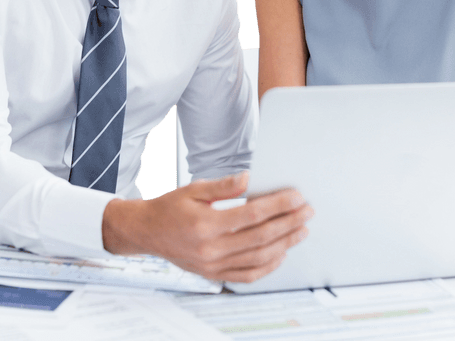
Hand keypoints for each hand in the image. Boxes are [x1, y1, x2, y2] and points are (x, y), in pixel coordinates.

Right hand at [102, 171, 312, 282]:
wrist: (147, 232)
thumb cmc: (170, 208)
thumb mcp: (194, 189)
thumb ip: (223, 186)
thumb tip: (249, 179)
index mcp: (206, 223)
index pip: (252, 214)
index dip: (279, 205)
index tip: (297, 197)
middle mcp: (211, 247)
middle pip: (261, 237)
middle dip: (289, 223)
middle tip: (307, 212)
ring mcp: (213, 264)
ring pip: (259, 258)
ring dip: (285, 244)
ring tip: (301, 231)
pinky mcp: (214, 274)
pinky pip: (247, 275)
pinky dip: (268, 266)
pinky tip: (281, 253)